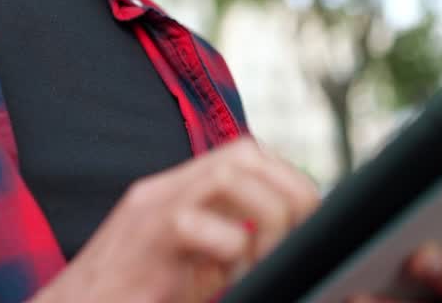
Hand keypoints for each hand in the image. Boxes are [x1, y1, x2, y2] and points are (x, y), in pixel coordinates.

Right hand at [32, 138, 319, 302]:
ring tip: (261, 258)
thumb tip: (290, 242)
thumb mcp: (192, 268)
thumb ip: (230, 245)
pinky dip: (228, 247)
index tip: (306, 226)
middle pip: (245, 153)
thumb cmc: (135, 298)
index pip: (248, 156)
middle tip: (295, 242)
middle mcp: (164, 190)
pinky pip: (192, 223)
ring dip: (265, 215)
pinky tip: (227, 277)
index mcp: (180, 192)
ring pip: (227, 173)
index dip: (289, 182)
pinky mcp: (141, 241)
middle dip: (289, 193)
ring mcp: (148, 210)